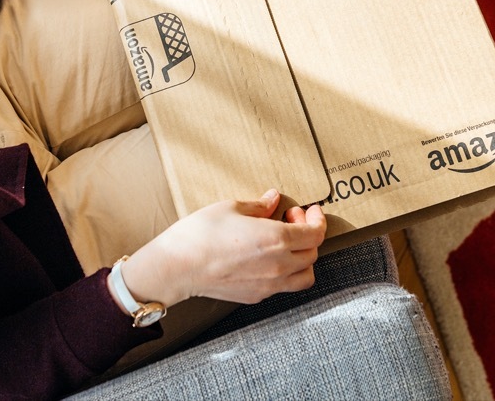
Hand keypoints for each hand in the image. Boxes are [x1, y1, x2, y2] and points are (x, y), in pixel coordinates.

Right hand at [115, 190, 325, 307]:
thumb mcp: (231, 208)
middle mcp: (279, 265)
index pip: (315, 233)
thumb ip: (259, 205)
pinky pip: (284, 286)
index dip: (316, 219)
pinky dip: (286, 272)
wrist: (178, 266)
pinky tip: (267, 258)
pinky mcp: (256, 296)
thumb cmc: (201, 234)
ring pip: (305, 276)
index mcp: (277, 239)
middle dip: (308, 234)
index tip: (308, 210)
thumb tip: (273, 199)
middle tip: (291, 219)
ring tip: (286, 244)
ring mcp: (269, 284)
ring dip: (303, 258)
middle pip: (313, 253)